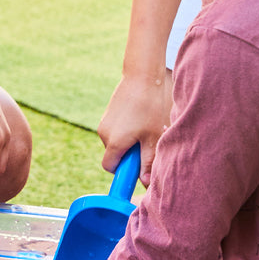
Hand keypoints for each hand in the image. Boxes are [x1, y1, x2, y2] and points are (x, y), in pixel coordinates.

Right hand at [98, 69, 172, 184]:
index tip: (138, 164)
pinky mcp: (108, 113)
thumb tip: (145, 183)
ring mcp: (104, 121)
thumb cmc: (151, 107)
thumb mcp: (154, 138)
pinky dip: (127, 129)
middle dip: (129, 153)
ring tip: (146, 126)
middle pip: (114, 154)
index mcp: (114, 143)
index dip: (123, 169)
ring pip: (116, 141)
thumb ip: (148, 162)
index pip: (110, 167)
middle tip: (148, 141)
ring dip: (129, 140)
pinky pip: (115, 129)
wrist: (143, 75)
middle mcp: (104, 133)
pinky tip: (141, 116)